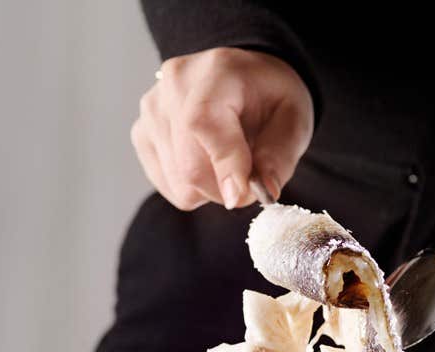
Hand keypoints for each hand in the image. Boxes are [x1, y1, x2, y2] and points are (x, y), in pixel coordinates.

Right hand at [132, 47, 313, 210]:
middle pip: (190, 166)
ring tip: (228, 159)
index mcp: (216, 71)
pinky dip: (193, 186)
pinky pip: (168, 185)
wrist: (244, 80)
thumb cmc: (269, 98)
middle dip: (226, 188)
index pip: (203, 123)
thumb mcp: (294, 120)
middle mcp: (173, 85)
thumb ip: (280, 155)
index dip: (222, 165)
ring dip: (212, 188)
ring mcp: (151, 110)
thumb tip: (264, 191)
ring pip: (179, 183)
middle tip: (251, 178)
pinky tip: (207, 160)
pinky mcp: (141, 133)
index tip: (241, 196)